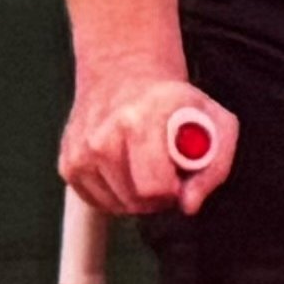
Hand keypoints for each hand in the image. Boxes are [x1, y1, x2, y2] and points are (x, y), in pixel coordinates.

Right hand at [57, 55, 237, 216]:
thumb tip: (189, 205)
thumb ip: (214, 168)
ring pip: (117, 206)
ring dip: (138, 197)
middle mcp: (102, 138)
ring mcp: (79, 152)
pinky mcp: (67, 164)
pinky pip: (99, 202)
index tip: (181, 174)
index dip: (175, 190)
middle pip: (136, 202)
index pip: (154, 187)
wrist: (124, 76)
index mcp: (139, 122)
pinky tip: (127, 169)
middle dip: (159, 196)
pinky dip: (117, 195)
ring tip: (147, 166)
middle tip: (167, 170)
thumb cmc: (176, 103)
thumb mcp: (216, 123)